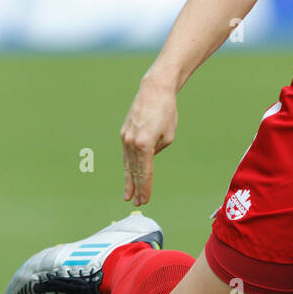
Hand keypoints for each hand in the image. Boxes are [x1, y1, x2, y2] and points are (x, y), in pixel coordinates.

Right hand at [120, 75, 177, 205]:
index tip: (145, 200)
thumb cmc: (166, 112)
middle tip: (136, 202)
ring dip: (129, 180)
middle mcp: (131, 142)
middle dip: (136, 188)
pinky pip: (126, 155)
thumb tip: (148, 158)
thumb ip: (157, 151)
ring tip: (129, 195)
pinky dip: (128, 166)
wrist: (154, 90)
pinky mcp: (124, 133)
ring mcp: (125, 137)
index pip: (145, 172)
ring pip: (128, 164)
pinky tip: (129, 175)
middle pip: (134, 171)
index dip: (145, 188)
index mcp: (145, 144)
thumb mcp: (168, 136)